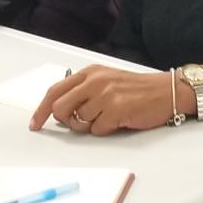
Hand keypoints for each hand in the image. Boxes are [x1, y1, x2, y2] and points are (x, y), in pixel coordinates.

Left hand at [29, 65, 180, 134]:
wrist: (166, 91)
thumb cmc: (136, 90)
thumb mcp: (106, 81)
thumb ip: (82, 91)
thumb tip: (60, 112)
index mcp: (89, 73)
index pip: (55, 91)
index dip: (41, 110)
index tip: (35, 124)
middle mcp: (94, 81)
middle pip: (60, 108)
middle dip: (65, 121)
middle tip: (80, 123)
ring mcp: (105, 95)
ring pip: (79, 122)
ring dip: (90, 126)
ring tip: (108, 118)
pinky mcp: (116, 110)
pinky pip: (97, 130)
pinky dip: (106, 130)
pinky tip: (120, 120)